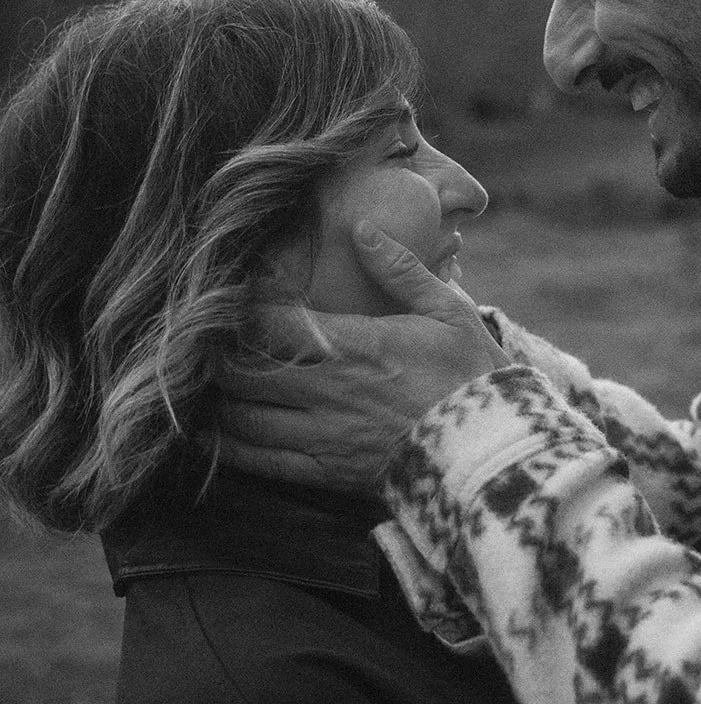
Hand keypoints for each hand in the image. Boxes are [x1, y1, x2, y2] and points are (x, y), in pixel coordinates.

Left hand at [216, 224, 507, 490]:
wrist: (494, 451)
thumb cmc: (475, 375)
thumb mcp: (449, 311)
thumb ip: (400, 269)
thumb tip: (361, 229)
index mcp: (357, 346)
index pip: (273, 324)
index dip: (240, 312)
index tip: (228, 299)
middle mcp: (331, 392)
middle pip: (245, 373)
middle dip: (218, 357)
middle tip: (204, 343)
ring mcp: (327, 437)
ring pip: (244, 420)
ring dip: (219, 401)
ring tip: (205, 384)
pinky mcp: (330, 474)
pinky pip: (264, 464)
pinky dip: (231, 448)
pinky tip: (213, 435)